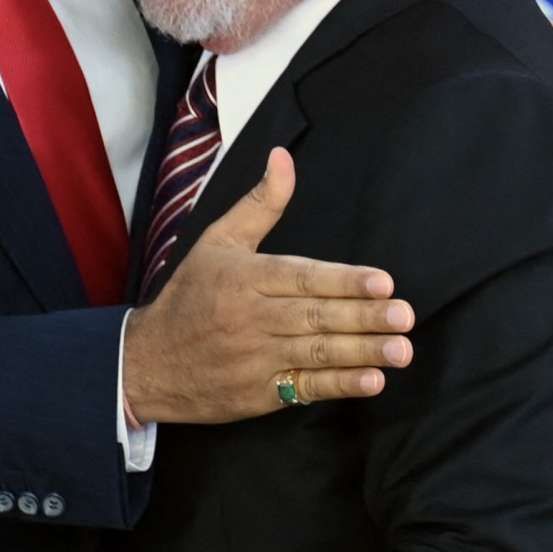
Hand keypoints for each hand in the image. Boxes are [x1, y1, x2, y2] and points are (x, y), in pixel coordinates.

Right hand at [122, 148, 413, 424]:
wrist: (148, 361)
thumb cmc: (191, 294)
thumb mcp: (218, 240)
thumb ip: (260, 202)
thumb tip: (284, 157)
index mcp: (243, 276)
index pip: (301, 277)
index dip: (343, 281)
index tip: (382, 282)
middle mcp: (250, 317)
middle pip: (314, 316)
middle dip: (363, 317)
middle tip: (404, 315)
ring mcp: (255, 358)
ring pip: (316, 353)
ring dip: (362, 353)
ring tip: (400, 350)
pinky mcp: (258, 394)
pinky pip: (305, 389)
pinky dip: (339, 385)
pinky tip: (371, 381)